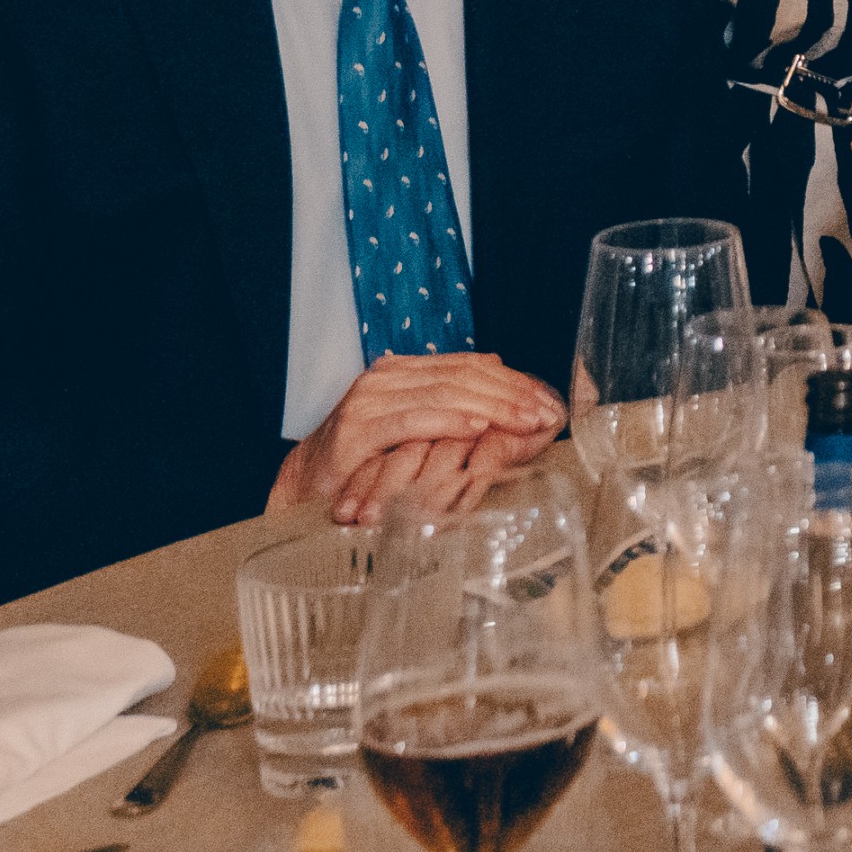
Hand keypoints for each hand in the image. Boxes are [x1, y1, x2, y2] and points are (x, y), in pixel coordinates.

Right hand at [272, 353, 560, 522]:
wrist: (304, 486)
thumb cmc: (366, 462)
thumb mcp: (416, 431)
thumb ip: (452, 410)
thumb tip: (506, 391)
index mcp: (403, 371)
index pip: (469, 365)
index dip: (513, 381)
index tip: (547, 401)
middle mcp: (385, 378)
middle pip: (462, 376)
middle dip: (510, 394)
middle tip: (545, 413)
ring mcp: (368, 402)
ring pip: (443, 394)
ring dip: (490, 407)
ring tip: (523, 421)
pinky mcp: (355, 432)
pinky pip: (411, 422)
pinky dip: (448, 422)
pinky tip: (477, 428)